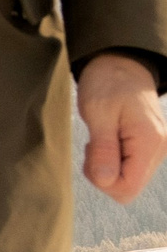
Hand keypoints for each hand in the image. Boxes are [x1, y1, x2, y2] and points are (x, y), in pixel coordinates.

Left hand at [77, 52, 166, 201]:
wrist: (120, 62)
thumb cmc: (107, 82)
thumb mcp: (98, 113)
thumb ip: (103, 149)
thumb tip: (105, 181)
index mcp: (149, 142)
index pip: (126, 188)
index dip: (102, 180)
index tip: (92, 152)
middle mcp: (159, 149)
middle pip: (127, 187)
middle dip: (103, 173)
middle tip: (94, 144)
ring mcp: (155, 148)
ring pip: (126, 179)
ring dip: (106, 165)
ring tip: (100, 137)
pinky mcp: (148, 146)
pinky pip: (128, 167)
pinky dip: (112, 159)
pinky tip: (107, 139)